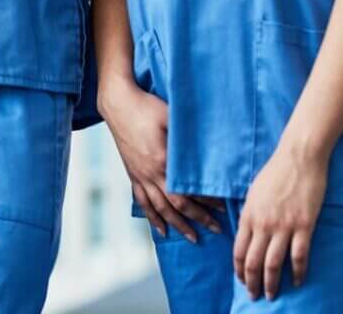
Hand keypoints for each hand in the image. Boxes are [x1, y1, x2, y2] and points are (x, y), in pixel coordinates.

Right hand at [97, 76, 222, 241]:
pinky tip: (161, 230)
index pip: (188, 189)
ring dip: (178, 225)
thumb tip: (209, 148)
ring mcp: (140, 175)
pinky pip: (142, 202)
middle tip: (216, 229)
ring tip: (193, 238)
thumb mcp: (171, 117)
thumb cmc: (147, 106)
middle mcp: (151, 173)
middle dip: (198, 218)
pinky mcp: (132, 174)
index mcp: (163, 160)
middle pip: (177, 205)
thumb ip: (187, 136)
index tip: (223, 206)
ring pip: (160, 208)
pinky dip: (152, 218)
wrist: (119, 103)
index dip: (207, 200)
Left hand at [233, 142, 327, 300]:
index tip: (241, 280)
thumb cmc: (275, 171)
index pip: (239, 249)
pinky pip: (299, 256)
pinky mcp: (304, 226)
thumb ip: (250, 213)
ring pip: (273, 263)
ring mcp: (284, 226)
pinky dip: (298, 273)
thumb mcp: (254, 191)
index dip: (239, 269)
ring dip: (272, 283)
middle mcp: (263, 223)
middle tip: (255, 296)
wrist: (298, 157)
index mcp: (249, 214)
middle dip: (252, 282)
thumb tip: (247, 230)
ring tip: (272, 295)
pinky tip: (297, 282)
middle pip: (253, 261)